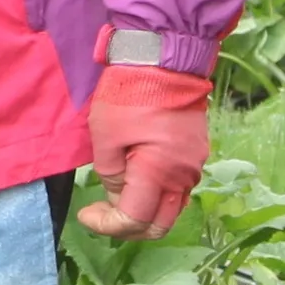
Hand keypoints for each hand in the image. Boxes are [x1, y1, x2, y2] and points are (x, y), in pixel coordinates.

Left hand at [76, 64, 211, 237]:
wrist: (164, 58)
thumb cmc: (130, 93)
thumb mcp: (105, 136)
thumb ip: (110, 175)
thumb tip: (119, 195)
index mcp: (159, 174)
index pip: (135, 221)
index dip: (108, 226)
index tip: (87, 213)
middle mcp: (183, 177)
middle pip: (160, 225)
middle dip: (129, 227)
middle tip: (104, 212)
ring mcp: (194, 164)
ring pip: (171, 207)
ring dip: (145, 209)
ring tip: (118, 193)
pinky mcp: (197, 151)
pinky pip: (178, 186)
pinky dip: (157, 192)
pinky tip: (137, 176)